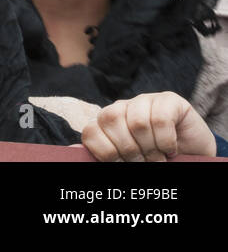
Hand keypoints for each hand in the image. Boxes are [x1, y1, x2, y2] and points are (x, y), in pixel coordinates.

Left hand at [82, 92, 215, 160]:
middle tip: (144, 162)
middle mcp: (122, 107)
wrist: (192, 157)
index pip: (90, 131)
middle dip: (128, 150)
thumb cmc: (154, 159)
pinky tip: (171, 148)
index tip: (123, 164)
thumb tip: (71, 150)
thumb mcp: (126, 160)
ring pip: (136, 122)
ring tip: (159, 158)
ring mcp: (145, 100)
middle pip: (109, 120)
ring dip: (150, 148)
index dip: (106, 153)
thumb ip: (101, 153)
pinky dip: (166, 140)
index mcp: (106, 122)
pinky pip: (159, 118)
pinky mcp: (169, 100)